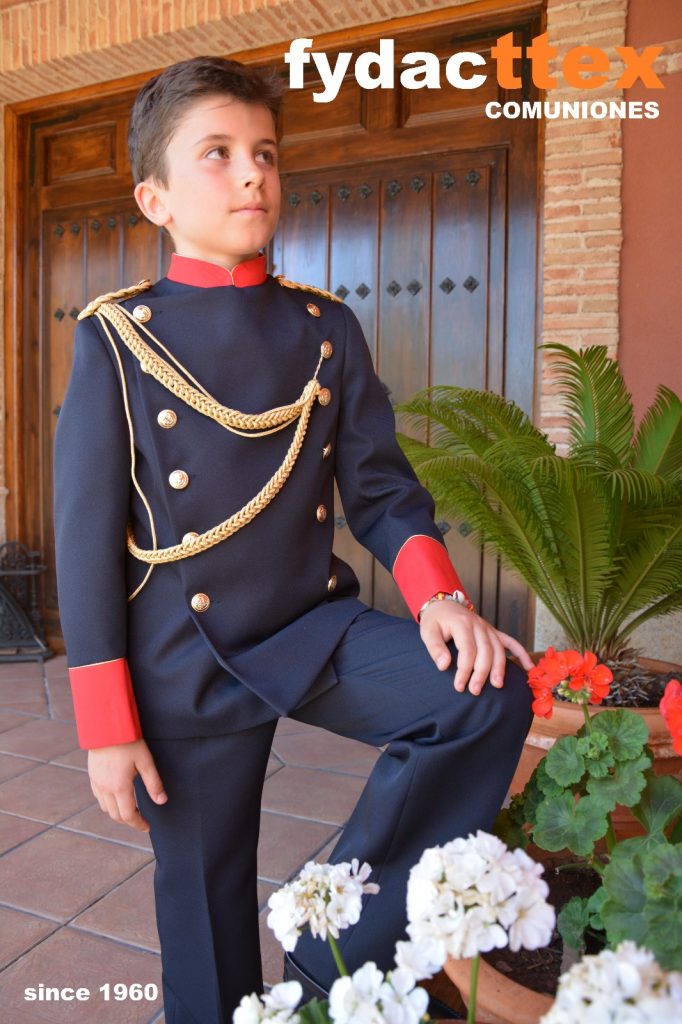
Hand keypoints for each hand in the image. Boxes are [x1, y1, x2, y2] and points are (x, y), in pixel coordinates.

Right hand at [87, 738, 166, 831]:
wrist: (106, 726)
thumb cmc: (128, 741)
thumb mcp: (145, 761)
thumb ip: (154, 783)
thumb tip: (162, 801)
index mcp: (120, 787)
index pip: (128, 815)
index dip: (138, 824)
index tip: (147, 827)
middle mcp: (105, 788)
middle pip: (116, 815)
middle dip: (129, 820)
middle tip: (141, 819)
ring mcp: (97, 783)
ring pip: (105, 808)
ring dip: (117, 813)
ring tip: (130, 809)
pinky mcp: (92, 776)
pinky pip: (98, 797)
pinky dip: (108, 803)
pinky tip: (116, 796)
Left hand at [419, 601, 533, 695]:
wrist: (443, 604)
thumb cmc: (435, 620)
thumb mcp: (427, 631)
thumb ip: (435, 648)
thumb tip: (443, 666)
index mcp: (462, 623)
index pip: (467, 649)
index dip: (465, 670)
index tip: (459, 686)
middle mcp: (478, 625)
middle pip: (485, 650)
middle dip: (482, 672)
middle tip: (475, 691)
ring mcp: (488, 628)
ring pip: (498, 649)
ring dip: (499, 667)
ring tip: (497, 685)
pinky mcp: (493, 632)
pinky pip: (510, 642)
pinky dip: (521, 654)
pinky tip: (529, 667)